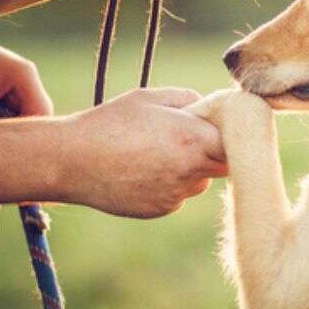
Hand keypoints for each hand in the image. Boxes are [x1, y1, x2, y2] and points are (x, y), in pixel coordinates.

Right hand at [61, 87, 227, 217]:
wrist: (71, 161)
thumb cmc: (110, 122)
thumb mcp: (151, 98)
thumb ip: (189, 100)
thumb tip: (209, 110)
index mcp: (192, 139)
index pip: (236, 141)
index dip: (231, 133)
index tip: (219, 125)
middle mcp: (189, 171)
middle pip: (224, 165)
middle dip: (214, 151)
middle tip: (190, 138)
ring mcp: (175, 194)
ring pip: (200, 181)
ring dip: (191, 169)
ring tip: (156, 153)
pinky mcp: (160, 210)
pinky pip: (178, 195)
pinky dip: (170, 184)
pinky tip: (142, 170)